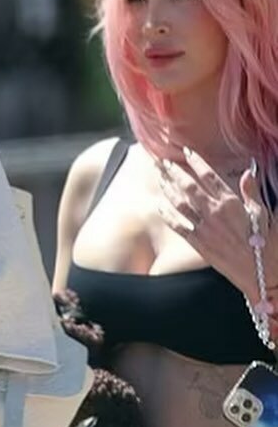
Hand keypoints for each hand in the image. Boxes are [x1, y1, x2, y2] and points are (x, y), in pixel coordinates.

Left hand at [158, 148, 277, 339]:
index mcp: (231, 203)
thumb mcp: (263, 214)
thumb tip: (247, 171)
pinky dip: (167, 214)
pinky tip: (160, 206)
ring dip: (167, 189)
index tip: (186, 152)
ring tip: (159, 178)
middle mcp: (214, 213)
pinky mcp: (198, 243)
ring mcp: (204, 228)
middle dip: (174, 172)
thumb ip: (252, 192)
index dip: (196, 162)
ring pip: (179, 204)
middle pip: (188, 187)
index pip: (209, 176)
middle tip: (163, 162)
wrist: (261, 274)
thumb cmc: (266, 244)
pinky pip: (178, 226)